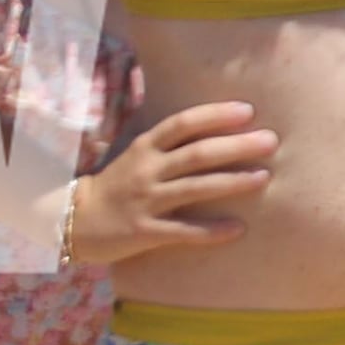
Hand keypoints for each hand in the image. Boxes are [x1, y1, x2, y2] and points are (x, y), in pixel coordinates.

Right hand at [64, 98, 271, 265]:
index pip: (182, 124)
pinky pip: (184, 232)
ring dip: (232, 182)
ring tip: (264, 177)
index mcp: (145, 147)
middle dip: (236, 146)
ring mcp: (145, 201)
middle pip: (196, 153)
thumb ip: (169, 143)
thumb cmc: (116, 185)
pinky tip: (238, 229)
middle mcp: (146, 170)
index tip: (248, 111)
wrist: (74, 220)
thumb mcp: (137, 155)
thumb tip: (214, 128)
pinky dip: (212, 231)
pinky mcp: (145, 232)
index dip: (215, 115)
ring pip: (195, 188)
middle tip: (270, 141)